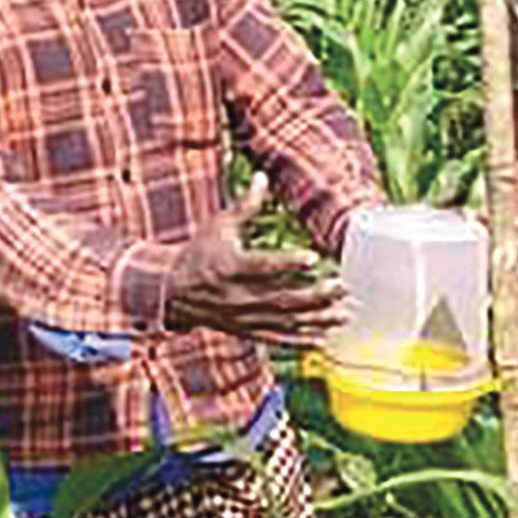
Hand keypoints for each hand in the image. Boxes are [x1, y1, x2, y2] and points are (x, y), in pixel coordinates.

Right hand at [164, 174, 348, 347]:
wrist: (173, 290)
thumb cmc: (200, 252)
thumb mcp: (219, 225)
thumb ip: (245, 205)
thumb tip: (263, 176)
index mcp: (231, 266)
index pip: (263, 265)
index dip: (287, 263)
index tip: (313, 257)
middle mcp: (239, 295)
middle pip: (282, 298)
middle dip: (315, 296)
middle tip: (342, 288)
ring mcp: (244, 317)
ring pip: (284, 321)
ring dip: (316, 319)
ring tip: (343, 314)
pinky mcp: (247, 330)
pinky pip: (276, 338)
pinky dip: (300, 341)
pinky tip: (324, 339)